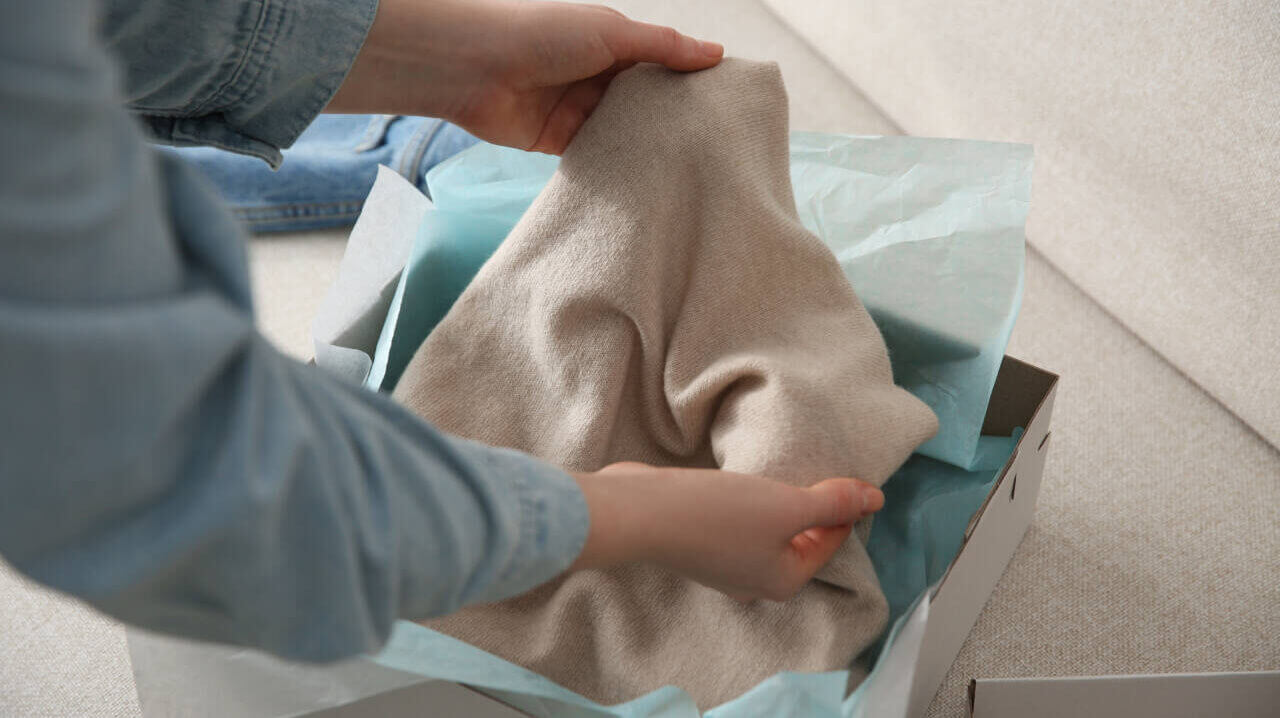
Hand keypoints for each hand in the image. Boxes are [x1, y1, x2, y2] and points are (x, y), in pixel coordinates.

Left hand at [328, 0, 724, 153]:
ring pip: (625, 134)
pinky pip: (597, 159)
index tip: (727, 105)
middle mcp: (598, 78)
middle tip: (717, 146)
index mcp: (613, 45)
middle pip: (646, 104)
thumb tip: (716, 53)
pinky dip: (617, 167)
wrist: (476, 68)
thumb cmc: (541, 34)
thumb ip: (664, 47)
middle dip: (674, 122)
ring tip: (692, 170)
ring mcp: (580, 112)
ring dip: (647, 148)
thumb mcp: (612, 32)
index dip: (691, 84)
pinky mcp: (560, 144)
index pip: (662, 66)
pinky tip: (648, 182)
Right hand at [570, 462, 884, 601]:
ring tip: (781, 474)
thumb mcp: (787, 505)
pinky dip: (749, 506)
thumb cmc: (719, 515)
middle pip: (799, 542)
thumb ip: (832, 502)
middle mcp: (755, 582)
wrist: (641, 513)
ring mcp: (723, 565)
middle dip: (811, 510)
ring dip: (778, 507)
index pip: (831, 543)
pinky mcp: (698, 543)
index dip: (845, 508)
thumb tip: (877, 499)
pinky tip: (742, 484)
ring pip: (768, 534)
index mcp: (784, 581)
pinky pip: (739, 525)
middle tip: (820, 472)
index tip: (850, 475)